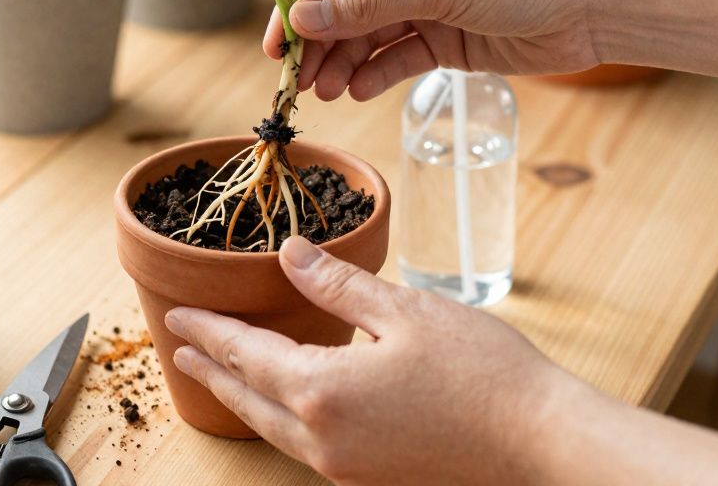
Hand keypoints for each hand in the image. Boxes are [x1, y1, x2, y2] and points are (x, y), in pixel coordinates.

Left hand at [164, 236, 585, 485]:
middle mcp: (322, 437)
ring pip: (270, 427)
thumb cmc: (481, 373)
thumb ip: (338, 284)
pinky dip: (274, 417)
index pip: (246, 354)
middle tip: (179, 348)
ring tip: (217, 375)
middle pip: (246, 398)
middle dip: (210, 369)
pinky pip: (300, 445)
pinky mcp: (369, 475)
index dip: (209, 331)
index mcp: (322, 390)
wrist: (539, 442)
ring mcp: (344, 464)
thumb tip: (290, 254)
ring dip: (238, 396)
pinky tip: (282, 404)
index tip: (178, 316)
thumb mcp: (404, 310)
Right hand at [263, 0, 608, 100]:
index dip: (301, 3)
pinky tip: (359, 91)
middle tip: (297, 78)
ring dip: (344, 63)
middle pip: (345, 5)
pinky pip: (398, 58)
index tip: (279, 42)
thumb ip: (368, 5)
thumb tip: (304, 18)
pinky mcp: (447, 41)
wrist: (593, 10)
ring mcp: (428, 5)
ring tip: (325, 92)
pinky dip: (377, 75)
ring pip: (369, 36)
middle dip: (320, 42)